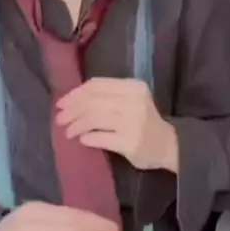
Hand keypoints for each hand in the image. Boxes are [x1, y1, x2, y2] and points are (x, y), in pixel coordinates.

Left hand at [56, 78, 178, 172]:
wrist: (169, 144)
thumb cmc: (144, 119)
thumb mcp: (131, 99)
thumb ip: (107, 96)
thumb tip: (71, 101)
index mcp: (133, 86)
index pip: (97, 85)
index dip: (76, 93)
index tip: (62, 102)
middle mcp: (133, 101)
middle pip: (94, 101)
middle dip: (73, 110)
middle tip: (60, 118)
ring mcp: (132, 122)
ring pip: (95, 119)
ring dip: (77, 125)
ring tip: (68, 131)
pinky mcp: (130, 142)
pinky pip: (102, 138)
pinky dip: (88, 138)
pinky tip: (82, 140)